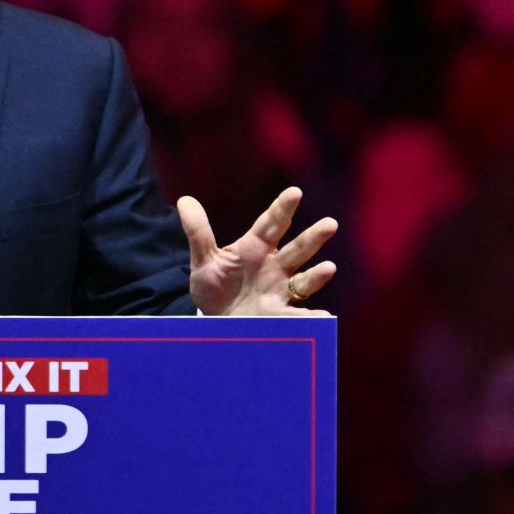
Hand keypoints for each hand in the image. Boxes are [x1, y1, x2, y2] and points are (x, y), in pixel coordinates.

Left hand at [178, 187, 336, 316]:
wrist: (215, 320)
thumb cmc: (214, 285)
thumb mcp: (204, 259)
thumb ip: (198, 232)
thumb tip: (184, 200)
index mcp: (255, 248)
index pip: (271, 225)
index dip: (282, 209)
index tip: (294, 192)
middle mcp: (274, 267)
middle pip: (296, 250)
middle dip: (312, 238)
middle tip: (330, 224)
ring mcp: (280, 291)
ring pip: (303, 281)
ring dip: (317, 275)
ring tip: (329, 268)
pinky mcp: (280, 316)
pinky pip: (298, 317)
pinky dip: (311, 319)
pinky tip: (321, 319)